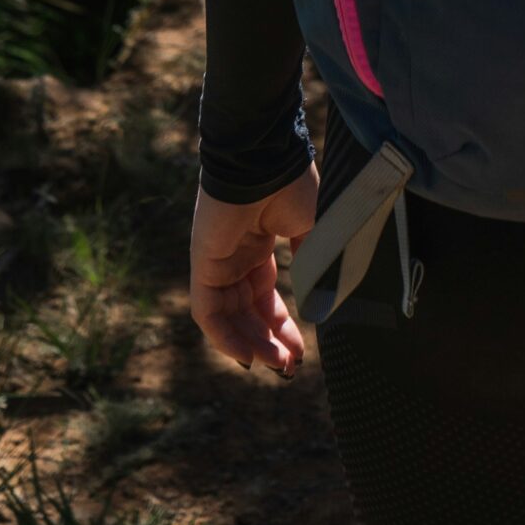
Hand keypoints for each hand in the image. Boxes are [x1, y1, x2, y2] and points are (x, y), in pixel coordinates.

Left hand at [189, 164, 317, 375]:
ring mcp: (218, 262)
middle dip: (269, 342)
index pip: (266, 297)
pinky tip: (247, 354)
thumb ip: (314, 264)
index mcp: (261, 246)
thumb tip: (321, 301)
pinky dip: (224, 336)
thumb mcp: (314, 228)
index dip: (283, 326)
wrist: (265, 158)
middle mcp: (236, 257)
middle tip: (289, 367)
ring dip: (252, 345)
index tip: (301, 351)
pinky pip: (208, 311)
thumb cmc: (291, 184)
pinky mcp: (203, 264)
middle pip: (248, 313)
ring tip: (277, 365)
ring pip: (229, 318)